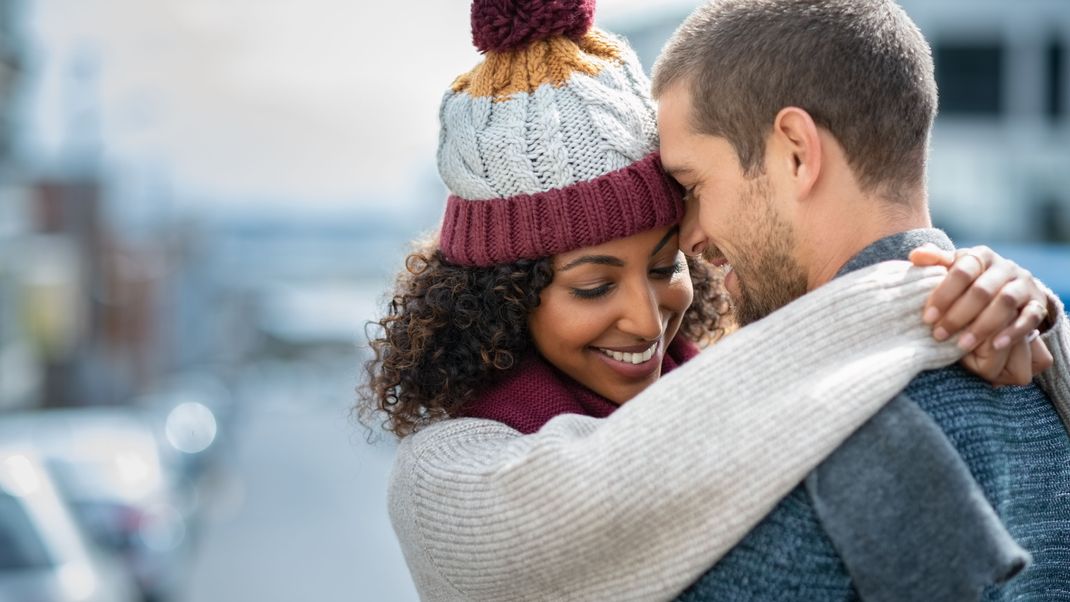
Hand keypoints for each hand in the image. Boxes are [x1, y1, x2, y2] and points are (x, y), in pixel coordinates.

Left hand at [909, 244, 1053, 384]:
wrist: (1005, 286)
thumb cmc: (968, 279)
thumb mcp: (951, 268)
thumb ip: (934, 261)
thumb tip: (916, 256)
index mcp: (980, 256)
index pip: (962, 272)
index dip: (943, 294)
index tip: (927, 318)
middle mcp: (1005, 267)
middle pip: (982, 290)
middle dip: (958, 315)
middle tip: (939, 335)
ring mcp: (1024, 284)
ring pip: (1005, 303)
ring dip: (983, 326)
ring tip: (962, 345)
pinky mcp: (1038, 303)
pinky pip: (1030, 317)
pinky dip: (1013, 332)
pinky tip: (996, 345)